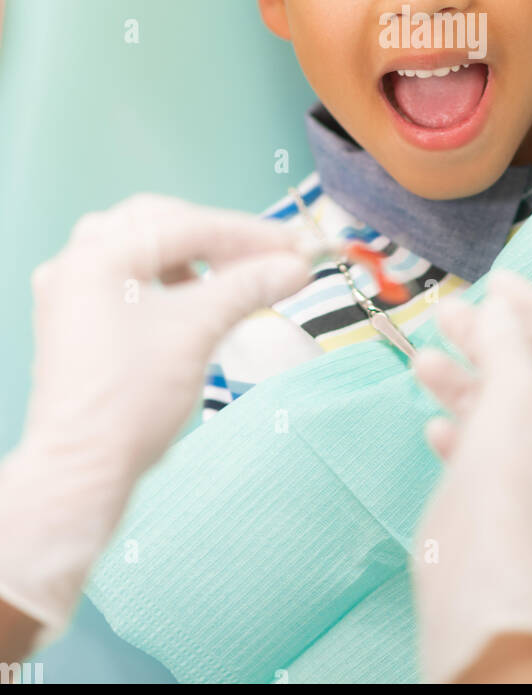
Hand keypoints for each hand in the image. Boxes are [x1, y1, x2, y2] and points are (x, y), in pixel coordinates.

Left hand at [0, 193, 321, 647]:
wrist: (84, 470)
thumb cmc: (130, 400)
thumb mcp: (198, 330)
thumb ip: (249, 286)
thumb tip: (297, 265)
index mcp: (97, 254)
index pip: (188, 226)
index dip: (249, 235)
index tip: (297, 247)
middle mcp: (76, 262)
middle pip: (161, 224)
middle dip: (219, 238)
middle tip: (269, 256)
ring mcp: (72, 291)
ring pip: (144, 247)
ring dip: (192, 255)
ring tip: (234, 276)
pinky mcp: (79, 319)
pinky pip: (131, 277)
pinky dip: (169, 278)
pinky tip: (196, 296)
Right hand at [410, 268, 531, 684]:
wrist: (486, 564)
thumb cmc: (513, 468)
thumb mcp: (515, 388)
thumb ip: (507, 341)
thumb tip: (499, 308)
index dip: (531, 309)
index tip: (494, 281)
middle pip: (525, 370)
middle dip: (487, 338)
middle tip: (446, 313)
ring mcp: (525, 466)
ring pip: (493, 406)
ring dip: (461, 378)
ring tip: (422, 359)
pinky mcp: (489, 491)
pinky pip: (474, 445)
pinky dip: (455, 426)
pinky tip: (434, 423)